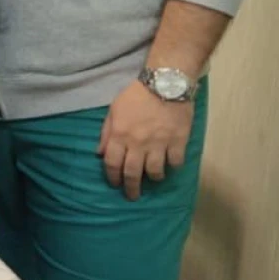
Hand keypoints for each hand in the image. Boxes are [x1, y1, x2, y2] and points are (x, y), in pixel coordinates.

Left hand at [99, 80, 194, 200]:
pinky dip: (173, 166)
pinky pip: (175, 162)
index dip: (112, 177)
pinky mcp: (178, 141)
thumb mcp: (114, 110)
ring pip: (155, 171)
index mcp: (119, 135)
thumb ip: (106, 132)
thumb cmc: (136, 95)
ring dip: (153, 178)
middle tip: (132, 196)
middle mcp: (138, 143)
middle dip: (131, 188)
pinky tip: (170, 165)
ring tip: (153, 179)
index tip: (115, 184)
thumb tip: (99, 153)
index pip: (111, 163)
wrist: (165, 83)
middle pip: (132, 173)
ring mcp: (159, 144)